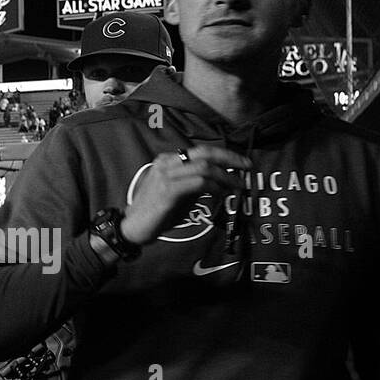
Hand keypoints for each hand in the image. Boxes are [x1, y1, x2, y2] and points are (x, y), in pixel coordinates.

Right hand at [120, 145, 250, 245]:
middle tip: (247, 167)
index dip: (224, 155)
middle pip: (204, 153)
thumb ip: (195, 184)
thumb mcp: (178, 193)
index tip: (241, 163)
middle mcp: (166, 163)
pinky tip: (221, 194)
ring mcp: (166, 176)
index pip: (201, 151)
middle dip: (230, 158)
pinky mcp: (168, 191)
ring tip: (238, 185)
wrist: (132, 228)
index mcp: (167, 160)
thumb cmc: (155, 212)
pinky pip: (198, 183)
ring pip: (204, 167)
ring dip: (226, 176)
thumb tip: (220, 182)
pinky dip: (214, 187)